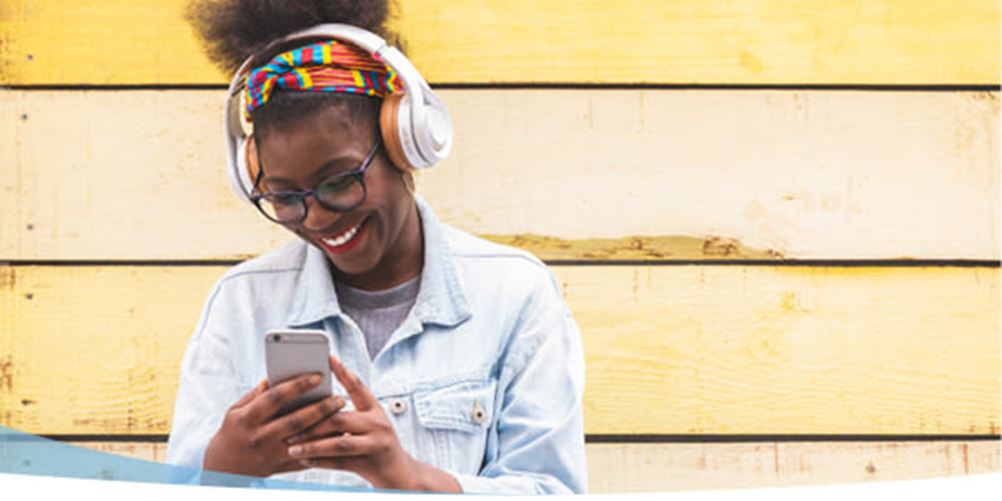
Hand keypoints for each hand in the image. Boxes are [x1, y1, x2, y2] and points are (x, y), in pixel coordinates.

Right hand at [202, 374, 345, 477]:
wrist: (225, 468)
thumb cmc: (234, 431)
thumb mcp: (236, 410)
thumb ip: (256, 394)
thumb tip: (275, 376)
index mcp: (248, 419)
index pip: (275, 398)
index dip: (297, 386)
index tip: (318, 376)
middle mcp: (260, 437)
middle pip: (296, 421)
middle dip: (321, 408)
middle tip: (340, 397)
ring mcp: (272, 454)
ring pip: (306, 440)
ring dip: (327, 427)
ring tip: (343, 413)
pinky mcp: (282, 466)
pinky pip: (308, 455)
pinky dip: (324, 445)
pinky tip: (338, 433)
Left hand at [286, 356, 460, 491]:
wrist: (400, 474)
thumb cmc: (377, 447)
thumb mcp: (369, 425)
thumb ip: (348, 415)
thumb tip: (315, 405)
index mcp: (376, 410)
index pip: (358, 387)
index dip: (344, 372)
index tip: (329, 359)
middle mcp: (378, 423)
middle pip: (341, 418)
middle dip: (312, 422)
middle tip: (290, 424)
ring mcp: (376, 444)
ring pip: (338, 443)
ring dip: (312, 444)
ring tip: (292, 446)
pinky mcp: (371, 464)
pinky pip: (340, 462)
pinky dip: (319, 461)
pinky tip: (304, 460)